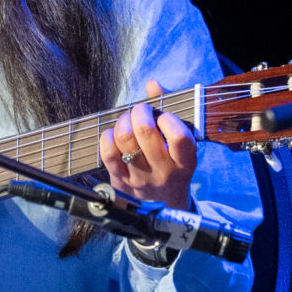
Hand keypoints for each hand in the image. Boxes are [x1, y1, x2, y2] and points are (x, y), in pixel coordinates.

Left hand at [98, 80, 198, 210]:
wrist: (165, 207)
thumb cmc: (173, 165)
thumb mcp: (181, 144)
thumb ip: (169, 110)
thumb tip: (152, 84)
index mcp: (184, 161)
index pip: (179, 136)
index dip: (169, 119)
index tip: (164, 117)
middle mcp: (162, 171)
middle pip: (145, 131)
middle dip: (140, 111)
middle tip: (141, 111)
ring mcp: (140, 177)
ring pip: (124, 139)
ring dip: (123, 121)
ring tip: (128, 121)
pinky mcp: (120, 181)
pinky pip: (107, 154)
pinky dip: (107, 137)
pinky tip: (113, 134)